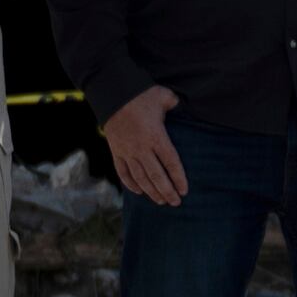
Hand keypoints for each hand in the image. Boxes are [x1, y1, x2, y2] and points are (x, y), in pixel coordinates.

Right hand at [102, 85, 187, 206]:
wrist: (112, 93)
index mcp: (156, 136)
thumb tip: (181, 106)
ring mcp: (127, 151)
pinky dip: (131, 184)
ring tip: (161, 201)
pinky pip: (123, 172)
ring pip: (140, 178)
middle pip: (156, 176)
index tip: (185, 190)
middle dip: (167, 191)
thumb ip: (175, 104)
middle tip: (176, 202)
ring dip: (151, 192)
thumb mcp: (163, 96)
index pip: (171, 163)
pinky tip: (140, 191)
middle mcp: (141, 148)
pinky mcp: (116, 151)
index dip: (178, 178)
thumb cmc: (140, 94)